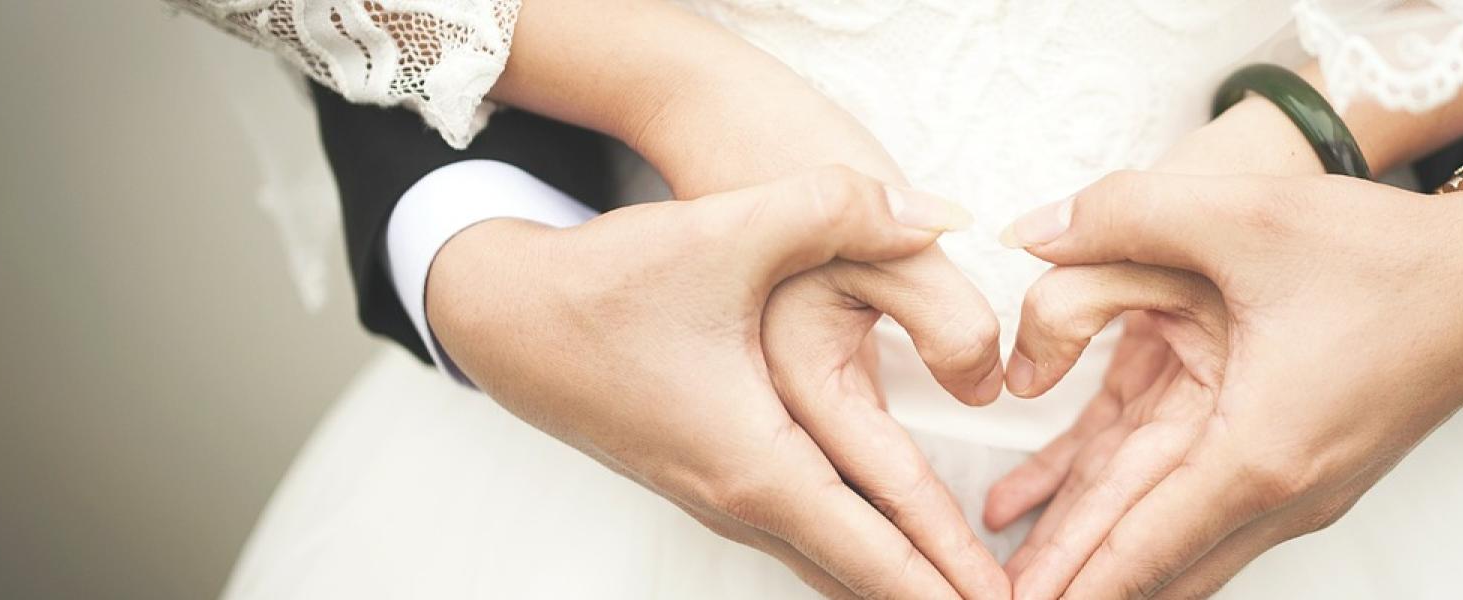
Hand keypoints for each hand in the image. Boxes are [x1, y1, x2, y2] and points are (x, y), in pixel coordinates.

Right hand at [428, 167, 1004, 599]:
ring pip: (825, 561)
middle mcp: (738, 497)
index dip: (945, 579)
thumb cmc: (608, 281)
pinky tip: (883, 554)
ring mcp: (717, 496)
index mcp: (757, 460)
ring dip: (894, 582)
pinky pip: (799, 536)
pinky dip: (854, 555)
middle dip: (932, 597)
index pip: (874, 548)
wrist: (503, 313)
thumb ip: (843, 207)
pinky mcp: (705, 477)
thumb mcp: (730, 229)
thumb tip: (942, 215)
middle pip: (856, 576)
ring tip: (959, 595)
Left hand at [993, 171, 1462, 598]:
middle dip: (1080, 589)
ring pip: (1185, 555)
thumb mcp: (1245, 211)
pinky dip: (1150, 535)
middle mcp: (1281, 495)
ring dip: (1111, 569)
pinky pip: (1211, 523)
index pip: (1143, 546)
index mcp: (1258, 450)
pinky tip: (1093, 528)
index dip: (1076, 582)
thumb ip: (1124, 213)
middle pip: (1159, 570)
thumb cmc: (1382, 254)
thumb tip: (1027, 233)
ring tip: (1040, 585)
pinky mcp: (1306, 477)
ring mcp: (1299, 495)